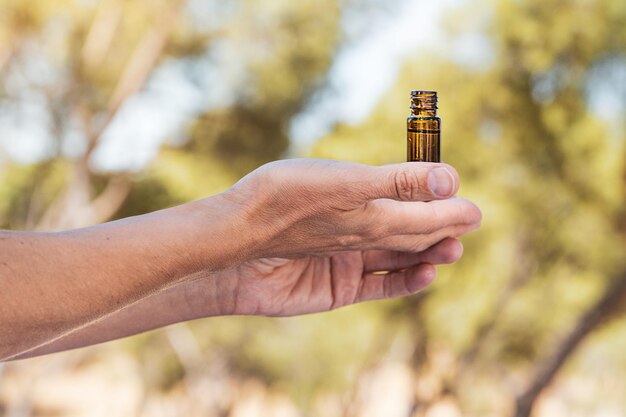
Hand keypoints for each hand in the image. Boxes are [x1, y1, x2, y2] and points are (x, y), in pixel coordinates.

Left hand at [198, 159, 481, 315]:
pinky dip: (405, 281)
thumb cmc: (285, 199)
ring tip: (454, 248)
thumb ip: (395, 184)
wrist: (235, 241)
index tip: (464, 199)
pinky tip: (427, 272)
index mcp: (355, 198)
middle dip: (440, 226)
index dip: (437, 200)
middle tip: (471, 221)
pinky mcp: (338, 287)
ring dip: (428, 253)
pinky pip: (379, 285)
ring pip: (398, 256)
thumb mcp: (345, 185)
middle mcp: (355, 228)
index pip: (407, 199)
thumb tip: (449, 178)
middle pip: (408, 228)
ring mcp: (347, 258)